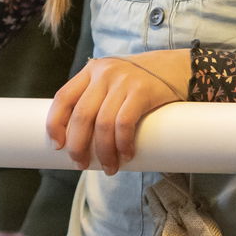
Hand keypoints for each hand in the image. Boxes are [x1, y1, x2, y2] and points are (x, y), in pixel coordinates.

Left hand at [46, 49, 190, 173]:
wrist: (179, 67)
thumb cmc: (143, 81)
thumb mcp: (114, 79)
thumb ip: (97, 96)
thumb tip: (80, 138)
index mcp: (91, 71)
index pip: (63, 97)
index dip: (55, 124)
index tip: (58, 146)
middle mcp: (104, 73)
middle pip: (81, 115)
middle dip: (78, 146)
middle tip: (81, 164)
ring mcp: (124, 81)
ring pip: (102, 123)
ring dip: (103, 152)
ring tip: (109, 168)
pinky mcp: (143, 91)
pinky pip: (124, 123)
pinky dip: (122, 144)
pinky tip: (126, 155)